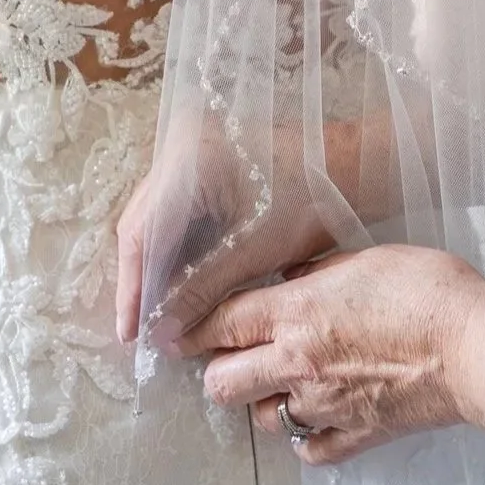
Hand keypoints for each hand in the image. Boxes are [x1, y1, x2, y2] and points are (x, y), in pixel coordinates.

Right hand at [114, 124, 343, 350]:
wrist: (354, 167)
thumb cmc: (312, 202)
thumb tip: (162, 336)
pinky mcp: (204, 162)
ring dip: (157, 268)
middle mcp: (178, 148)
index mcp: (186, 161)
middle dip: (142, 281)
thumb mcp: (251, 252)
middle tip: (141, 331)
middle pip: (142, 225)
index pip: (140, 234)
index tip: (131, 334)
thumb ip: (200, 292)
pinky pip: (175, 211)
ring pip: (156, 221)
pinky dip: (175, 250)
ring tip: (157, 315)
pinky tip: (178, 285)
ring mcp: (190, 151)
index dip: (132, 289)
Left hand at [183, 244, 484, 467]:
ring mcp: (324, 406)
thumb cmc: (429, 291)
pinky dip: (304, 437)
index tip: (172, 333)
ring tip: (282, 384)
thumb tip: (294, 279)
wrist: (476, 349)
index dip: (188, 329)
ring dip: (263, 402)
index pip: (219, 325)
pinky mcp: (356, 435)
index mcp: (296, 315)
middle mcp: (298, 365)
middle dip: (217, 370)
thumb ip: (320, 271)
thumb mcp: (367, 258)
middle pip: (221, 384)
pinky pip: (309, 448)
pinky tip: (314, 418)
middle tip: (234, 356)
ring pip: (261, 419)